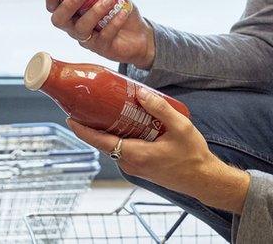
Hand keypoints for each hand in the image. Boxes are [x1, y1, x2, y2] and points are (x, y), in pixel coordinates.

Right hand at [46, 0, 155, 69]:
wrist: (140, 36)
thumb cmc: (120, 13)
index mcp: (73, 14)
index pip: (54, 8)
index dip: (51, 1)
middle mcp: (75, 28)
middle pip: (59, 21)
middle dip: (67, 6)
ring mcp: (88, 40)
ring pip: (81, 28)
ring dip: (95, 12)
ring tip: (109, 0)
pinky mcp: (102, 48)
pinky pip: (104, 36)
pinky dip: (114, 22)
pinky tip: (123, 13)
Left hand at [66, 87, 250, 213]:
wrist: (203, 178)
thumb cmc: (193, 156)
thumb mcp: (180, 127)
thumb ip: (160, 109)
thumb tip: (140, 92)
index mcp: (136, 154)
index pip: (100, 142)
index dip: (83, 131)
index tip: (69, 118)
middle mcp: (130, 163)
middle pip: (103, 142)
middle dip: (92, 125)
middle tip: (87, 104)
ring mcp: (134, 166)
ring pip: (113, 145)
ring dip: (105, 130)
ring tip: (103, 108)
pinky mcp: (140, 166)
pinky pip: (122, 149)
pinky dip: (117, 136)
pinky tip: (123, 121)